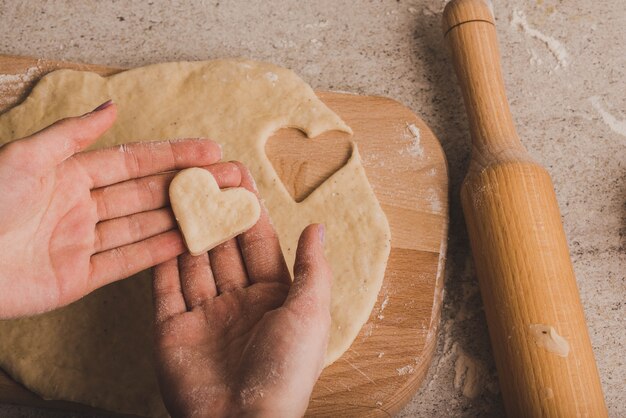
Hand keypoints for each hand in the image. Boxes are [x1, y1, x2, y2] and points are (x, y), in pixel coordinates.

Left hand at [0, 100, 240, 317]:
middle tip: (232, 179)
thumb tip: (111, 106)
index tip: (210, 150)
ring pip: (145, 226)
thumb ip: (73, 135)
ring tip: (222, 207)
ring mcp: (85, 243)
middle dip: (191, 186)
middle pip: (148, 194)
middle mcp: (84, 207)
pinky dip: (161, 252)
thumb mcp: (27, 157)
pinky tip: (191, 240)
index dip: (173, 155)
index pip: (134, 162)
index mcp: (71, 175)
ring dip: (184, 217)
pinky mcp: (81, 277)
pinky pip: (128, 262)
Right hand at [152, 165, 331, 417]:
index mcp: (273, 297)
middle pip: (223, 248)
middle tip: (203, 174)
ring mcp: (203, 316)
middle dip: (214, 212)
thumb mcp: (311, 313)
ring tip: (178, 192)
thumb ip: (311, 269)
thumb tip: (318, 226)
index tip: (237, 176)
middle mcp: (237, 303)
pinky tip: (159, 228)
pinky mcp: (171, 330)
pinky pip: (165, 288)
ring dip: (186, 229)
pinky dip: (162, 259)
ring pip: (192, 262)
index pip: (257, 243)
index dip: (248, 210)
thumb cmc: (287, 370)